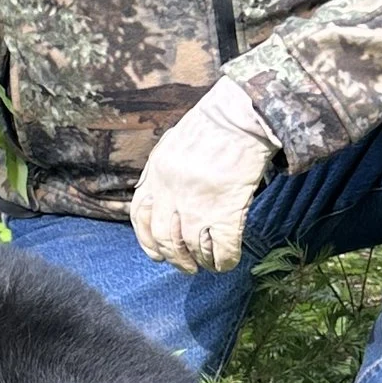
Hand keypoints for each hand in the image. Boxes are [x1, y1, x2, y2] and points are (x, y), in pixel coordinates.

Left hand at [129, 78, 278, 274]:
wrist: (241, 115)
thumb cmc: (211, 125)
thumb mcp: (171, 145)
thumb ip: (162, 172)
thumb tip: (159, 197)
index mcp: (155, 176)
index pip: (140, 218)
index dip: (148, 242)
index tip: (157, 254)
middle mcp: (171, 193)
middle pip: (165, 239)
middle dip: (175, 258)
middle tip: (186, 266)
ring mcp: (198, 203)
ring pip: (192, 248)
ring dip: (201, 262)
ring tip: (208, 265)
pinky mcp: (226, 209)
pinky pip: (223, 247)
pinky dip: (225, 260)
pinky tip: (228, 262)